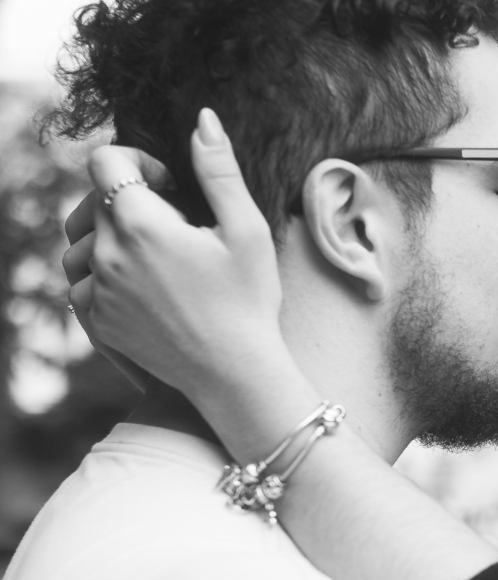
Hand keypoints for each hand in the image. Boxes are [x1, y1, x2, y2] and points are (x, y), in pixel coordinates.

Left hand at [67, 108, 282, 399]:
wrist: (235, 372)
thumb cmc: (250, 299)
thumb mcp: (246, 229)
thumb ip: (219, 170)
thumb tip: (202, 118)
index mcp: (142, 223)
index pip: (106, 162)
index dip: (138, 162)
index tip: (170, 184)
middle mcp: (109, 254)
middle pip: (92, 201)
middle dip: (127, 201)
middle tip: (172, 225)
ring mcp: (99, 290)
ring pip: (78, 245)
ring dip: (108, 239)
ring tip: (152, 255)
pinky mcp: (100, 320)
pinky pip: (80, 285)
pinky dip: (101, 278)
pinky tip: (141, 286)